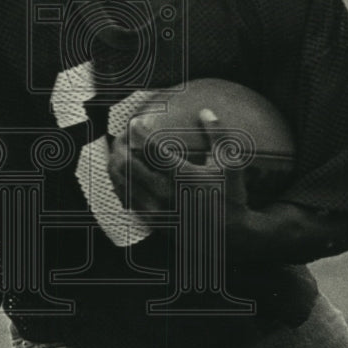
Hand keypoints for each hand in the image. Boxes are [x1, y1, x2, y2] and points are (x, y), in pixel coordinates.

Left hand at [108, 108, 251, 225]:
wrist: (231, 236)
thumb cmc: (231, 196)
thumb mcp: (230, 163)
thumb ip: (218, 134)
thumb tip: (206, 112)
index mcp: (181, 176)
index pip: (150, 148)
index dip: (138, 131)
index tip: (135, 121)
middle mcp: (164, 193)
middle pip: (127, 164)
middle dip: (121, 145)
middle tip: (124, 136)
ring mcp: (156, 209)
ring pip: (122, 183)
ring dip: (116, 163)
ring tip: (120, 150)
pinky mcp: (153, 221)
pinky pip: (127, 200)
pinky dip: (121, 184)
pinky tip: (124, 174)